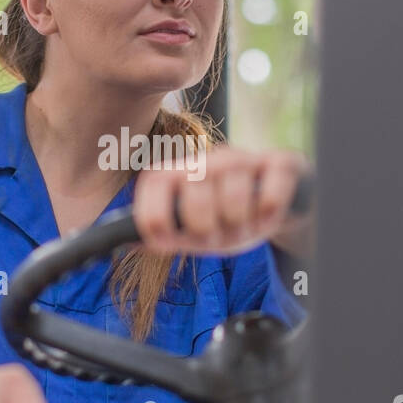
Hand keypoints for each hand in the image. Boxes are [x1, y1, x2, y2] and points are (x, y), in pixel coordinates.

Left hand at [132, 147, 312, 256]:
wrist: (280, 201)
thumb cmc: (228, 216)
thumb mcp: (192, 231)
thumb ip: (163, 234)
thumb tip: (122, 239)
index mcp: (182, 173)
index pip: (154, 183)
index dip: (153, 216)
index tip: (165, 243)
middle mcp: (209, 160)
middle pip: (195, 195)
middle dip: (207, 229)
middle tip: (219, 236)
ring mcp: (245, 160)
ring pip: (234, 197)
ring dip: (241, 225)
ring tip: (245, 227)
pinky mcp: (280, 164)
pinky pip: (270, 192)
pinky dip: (269, 213)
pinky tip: (269, 215)